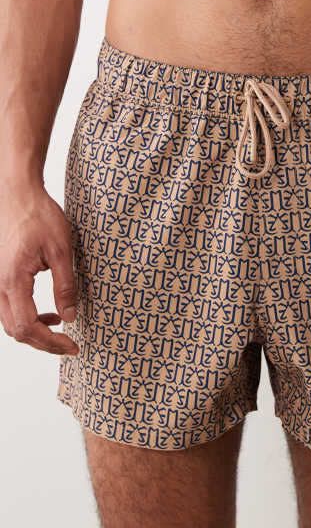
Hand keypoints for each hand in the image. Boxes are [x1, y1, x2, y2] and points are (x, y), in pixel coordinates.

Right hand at [0, 180, 78, 354]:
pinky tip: (47, 312)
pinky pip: (8, 308)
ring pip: (10, 322)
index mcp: (12, 280)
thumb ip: (65, 286)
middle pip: (16, 330)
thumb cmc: (38, 216)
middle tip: (69, 344)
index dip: (50, 343)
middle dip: (43, 343)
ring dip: (34, 330)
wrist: (18, 194)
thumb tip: (70, 315)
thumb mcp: (62, 250)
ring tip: (60, 327)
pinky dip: (27, 316)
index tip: (72, 346)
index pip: (28, 327)